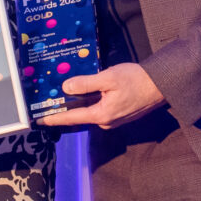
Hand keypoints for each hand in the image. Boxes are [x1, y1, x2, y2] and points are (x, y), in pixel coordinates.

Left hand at [45, 62, 164, 129]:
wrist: (162, 85)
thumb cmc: (137, 80)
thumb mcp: (109, 78)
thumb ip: (86, 83)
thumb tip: (66, 87)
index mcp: (101, 115)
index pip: (71, 118)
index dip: (53, 118)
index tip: (38, 120)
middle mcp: (106, 122)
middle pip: (80, 116)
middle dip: (65, 108)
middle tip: (49, 100)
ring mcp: (114, 120)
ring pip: (90, 112)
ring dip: (79, 103)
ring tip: (64, 94)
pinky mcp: (119, 115)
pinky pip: (100, 110)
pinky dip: (91, 102)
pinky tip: (87, 92)